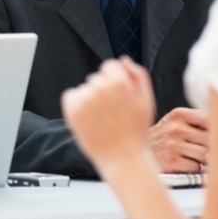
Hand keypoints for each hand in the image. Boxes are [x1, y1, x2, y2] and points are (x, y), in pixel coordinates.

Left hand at [62, 57, 155, 175]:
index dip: (116, 81)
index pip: (110, 66)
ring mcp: (85, 99)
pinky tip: (89, 119)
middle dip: (103, 91)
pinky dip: (76, 105)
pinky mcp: (72, 110)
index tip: (119, 96)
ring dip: (90, 99)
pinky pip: (70, 97)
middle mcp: (100, 87)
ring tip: (102, 118)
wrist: (123, 158)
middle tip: (113, 112)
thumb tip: (123, 60)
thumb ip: (138, 75)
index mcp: (120, 81)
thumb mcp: (147, 99)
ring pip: (84, 88)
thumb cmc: (136, 131)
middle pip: (97, 78)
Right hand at [147, 108, 209, 172]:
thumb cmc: (163, 136)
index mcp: (179, 114)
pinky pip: (195, 167)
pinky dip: (193, 167)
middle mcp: (175, 128)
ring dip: (203, 159)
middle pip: (211, 140)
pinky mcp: (171, 161)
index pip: (211, 120)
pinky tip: (183, 163)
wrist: (134, 149)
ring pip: (205, 155)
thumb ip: (198, 122)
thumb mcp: (176, 121)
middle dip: (212, 147)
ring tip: (194, 156)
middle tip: (206, 150)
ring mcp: (173, 145)